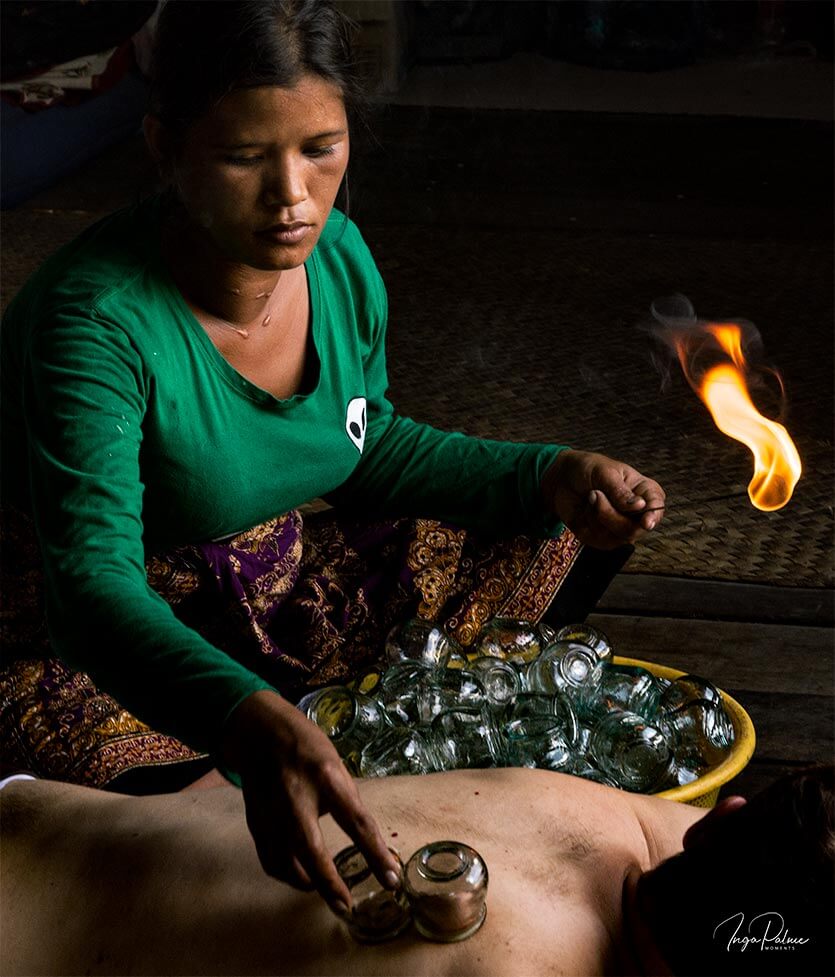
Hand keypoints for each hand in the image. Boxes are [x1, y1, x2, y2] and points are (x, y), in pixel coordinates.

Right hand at [222, 690, 399, 912]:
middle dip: (328, 883)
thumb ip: (344, 800)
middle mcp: (295, 796)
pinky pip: (270, 859)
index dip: (376, 854)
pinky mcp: (255, 822)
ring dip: (307, 882)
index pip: (356, 821)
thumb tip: (365, 840)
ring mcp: (270, 811)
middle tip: (345, 906)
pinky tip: (301, 876)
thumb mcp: (335, 763)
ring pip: (284, 861)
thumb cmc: (306, 746)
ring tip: (327, 890)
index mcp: (326, 776)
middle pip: (310, 848)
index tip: (392, 880)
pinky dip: (287, 874)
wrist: (258, 732)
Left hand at [541, 449, 665, 548]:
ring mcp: (620, 528)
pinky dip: (586, 522)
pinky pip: (597, 539)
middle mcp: (636, 514)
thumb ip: (620, 491)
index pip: (656, 508)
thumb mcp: (604, 473)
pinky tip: (585, 508)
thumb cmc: (588, 469)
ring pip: (615, 537)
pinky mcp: (602, 538)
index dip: (653, 517)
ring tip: (591, 496)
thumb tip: (641, 506)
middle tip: (595, 494)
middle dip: (610, 514)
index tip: (645, 522)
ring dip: (595, 515)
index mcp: (645, 492)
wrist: (562, 479)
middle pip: (634, 529)